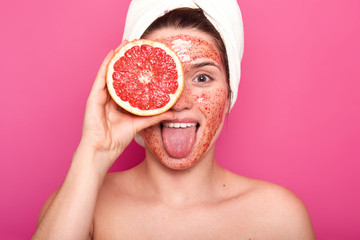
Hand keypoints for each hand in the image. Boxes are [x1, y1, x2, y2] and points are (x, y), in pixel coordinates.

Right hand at [78, 41, 172, 170]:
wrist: (102, 149)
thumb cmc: (117, 139)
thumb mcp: (139, 124)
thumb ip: (154, 117)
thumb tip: (172, 114)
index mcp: (120, 103)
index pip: (128, 83)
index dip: (135, 71)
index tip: (145, 60)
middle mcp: (110, 97)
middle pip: (119, 75)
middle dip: (127, 60)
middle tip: (136, 46)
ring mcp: (101, 96)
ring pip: (110, 72)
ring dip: (117, 57)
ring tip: (126, 44)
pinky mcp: (93, 96)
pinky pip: (101, 77)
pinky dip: (107, 64)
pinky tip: (113, 53)